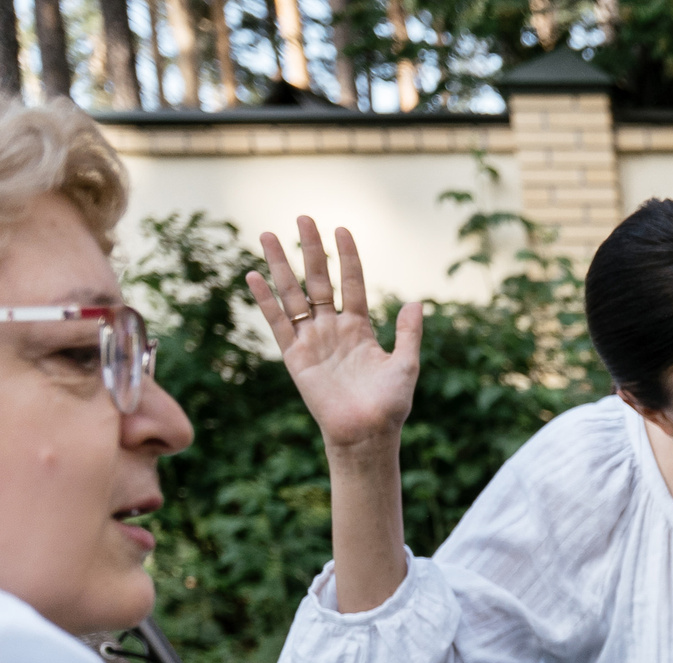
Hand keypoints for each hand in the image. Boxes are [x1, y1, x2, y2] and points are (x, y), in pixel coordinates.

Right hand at [245, 217, 423, 452]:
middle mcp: (333, 328)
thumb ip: (408, 333)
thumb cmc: (389, 404)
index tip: (341, 229)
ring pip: (293, 294)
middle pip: (318, 280)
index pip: (351, 283)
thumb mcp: (406, 365)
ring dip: (281, 266)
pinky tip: (253, 276)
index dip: (346, 257)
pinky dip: (265, 300)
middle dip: (310, 250)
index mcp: (360, 328)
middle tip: (302, 218)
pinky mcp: (295, 356)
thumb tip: (418, 302)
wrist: (367, 433)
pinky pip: (278, 322)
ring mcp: (313, 340)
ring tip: (267, 235)